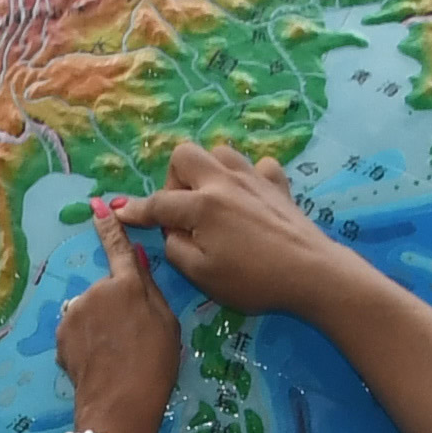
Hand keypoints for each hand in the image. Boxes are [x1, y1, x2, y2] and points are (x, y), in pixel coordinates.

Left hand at [54, 211, 182, 432]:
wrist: (118, 407)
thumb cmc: (154, 366)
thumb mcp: (167, 325)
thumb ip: (150, 289)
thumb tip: (136, 260)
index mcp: (126, 284)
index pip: (117, 247)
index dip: (109, 226)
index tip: (98, 204)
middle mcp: (95, 291)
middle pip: (107, 291)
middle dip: (116, 306)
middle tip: (132, 340)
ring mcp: (74, 313)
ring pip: (90, 311)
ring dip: (99, 326)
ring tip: (114, 356)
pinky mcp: (60, 335)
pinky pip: (77, 331)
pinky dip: (86, 342)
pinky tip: (98, 363)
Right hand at [100, 142, 357, 321]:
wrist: (311, 272)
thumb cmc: (253, 280)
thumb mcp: (203, 275)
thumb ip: (177, 248)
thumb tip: (171, 231)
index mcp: (201, 205)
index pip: (158, 203)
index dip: (136, 210)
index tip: (119, 212)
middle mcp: (223, 181)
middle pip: (185, 155)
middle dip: (175, 179)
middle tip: (182, 210)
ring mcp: (253, 178)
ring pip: (220, 152)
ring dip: (209, 171)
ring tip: (213, 200)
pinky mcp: (278, 184)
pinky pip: (258, 166)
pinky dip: (249, 178)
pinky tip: (250, 199)